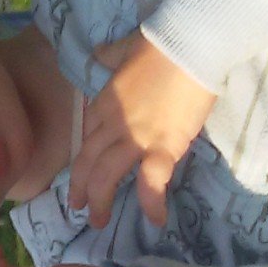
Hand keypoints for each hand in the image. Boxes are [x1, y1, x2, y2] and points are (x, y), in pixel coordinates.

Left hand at [69, 32, 216, 227]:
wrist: (188, 45)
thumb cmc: (159, 46)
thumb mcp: (124, 49)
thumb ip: (109, 56)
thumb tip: (98, 53)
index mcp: (104, 103)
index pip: (88, 137)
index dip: (83, 160)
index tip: (83, 174)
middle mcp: (113, 124)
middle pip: (89, 162)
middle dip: (81, 188)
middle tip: (79, 208)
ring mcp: (136, 137)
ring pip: (107, 175)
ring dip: (100, 201)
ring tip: (99, 221)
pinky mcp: (163, 145)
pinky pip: (151, 180)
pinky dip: (151, 202)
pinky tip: (155, 220)